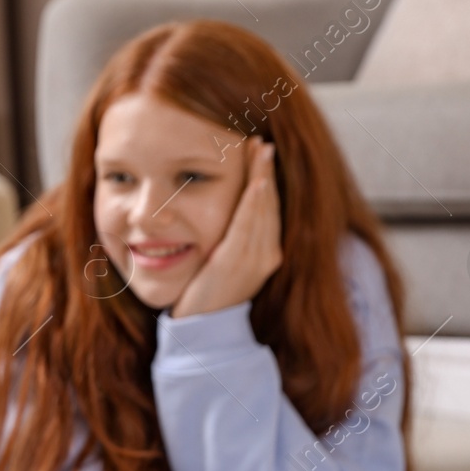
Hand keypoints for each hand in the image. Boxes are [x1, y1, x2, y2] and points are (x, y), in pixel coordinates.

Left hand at [171, 139, 281, 318]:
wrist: (201, 330)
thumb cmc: (207, 293)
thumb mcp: (224, 261)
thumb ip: (232, 238)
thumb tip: (231, 211)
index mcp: (267, 253)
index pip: (269, 207)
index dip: (267, 178)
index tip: (261, 150)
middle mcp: (267, 256)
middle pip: (269, 203)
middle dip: (265, 170)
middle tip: (261, 140)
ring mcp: (254, 261)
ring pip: (261, 210)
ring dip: (261, 177)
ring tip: (259, 150)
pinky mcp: (234, 265)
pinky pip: (247, 228)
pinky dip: (254, 203)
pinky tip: (257, 183)